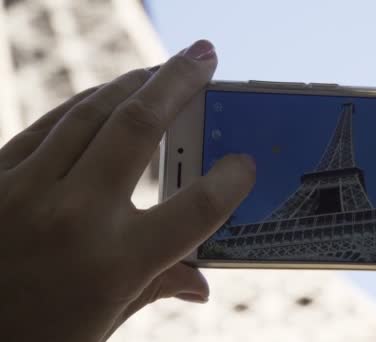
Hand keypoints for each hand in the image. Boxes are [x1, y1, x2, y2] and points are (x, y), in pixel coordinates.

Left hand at [0, 40, 254, 341]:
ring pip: (91, 114)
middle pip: (139, 127)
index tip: (244, 163)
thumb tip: (201, 285)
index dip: (230, 181)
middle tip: (205, 56)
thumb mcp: (107, 321)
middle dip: (179, 82)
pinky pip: (48, 126)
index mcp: (115, 265)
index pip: (196, 210)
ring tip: (162, 69)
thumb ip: (158, 288)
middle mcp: (74, 219)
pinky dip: (84, 105)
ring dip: (134, 83)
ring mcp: (26, 192)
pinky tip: (106, 96)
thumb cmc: (36, 338)